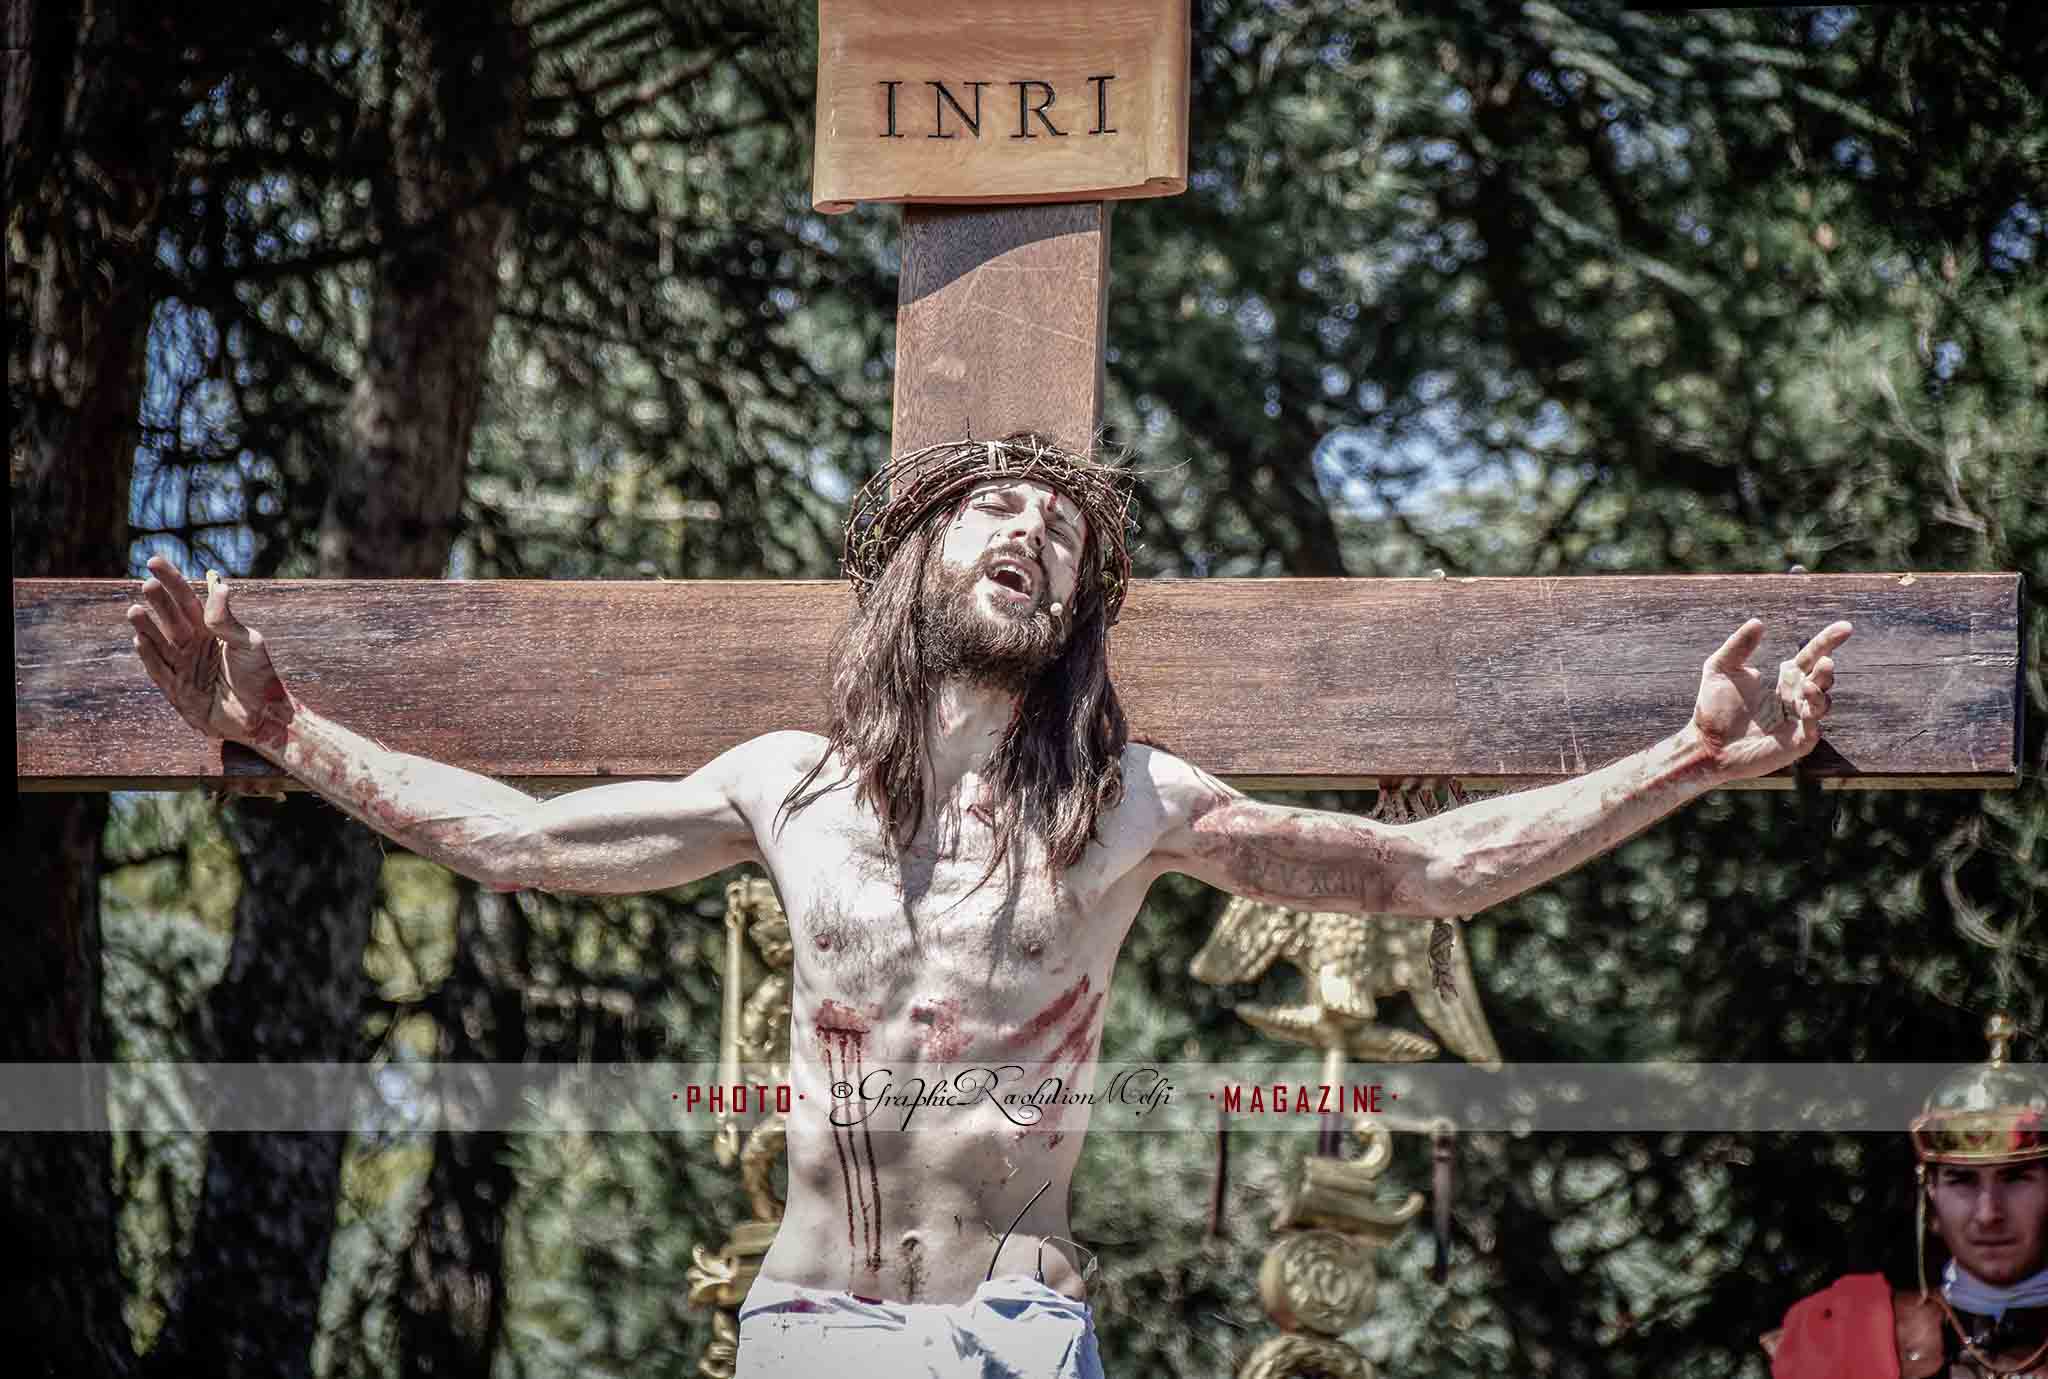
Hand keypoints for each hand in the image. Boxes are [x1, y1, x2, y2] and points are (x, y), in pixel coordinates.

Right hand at [128, 556, 292, 747]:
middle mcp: (192, 645)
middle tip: (148, 584)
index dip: (172, 581)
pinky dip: (149, 656)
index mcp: (210, 630)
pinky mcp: (177, 691)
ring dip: (146, 628)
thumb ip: (228, 620)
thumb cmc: (259, 676)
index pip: (187, 600)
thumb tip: (218, 586)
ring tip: (134, 611)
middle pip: (171, 619)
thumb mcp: (248, 643)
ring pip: (160, 643)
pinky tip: (139, 640)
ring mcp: (183, 667)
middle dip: (159, 602)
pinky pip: (160, 670)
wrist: (262, 715)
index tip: (153, 560)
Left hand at [1690, 618, 1852, 777]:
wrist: (1706, 745)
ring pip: (1822, 701)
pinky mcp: (1796, 743)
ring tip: (1810, 683)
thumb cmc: (1713, 708)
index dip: (1828, 641)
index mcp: (1785, 680)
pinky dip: (1813, 711)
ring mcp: (1799, 721)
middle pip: (1822, 678)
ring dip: (1820, 691)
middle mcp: (1796, 698)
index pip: (1812, 656)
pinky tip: (1805, 698)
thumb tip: (1758, 622)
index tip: (1846, 626)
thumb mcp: (1721, 669)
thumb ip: (1738, 646)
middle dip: (1826, 670)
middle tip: (1825, 661)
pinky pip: (1813, 725)